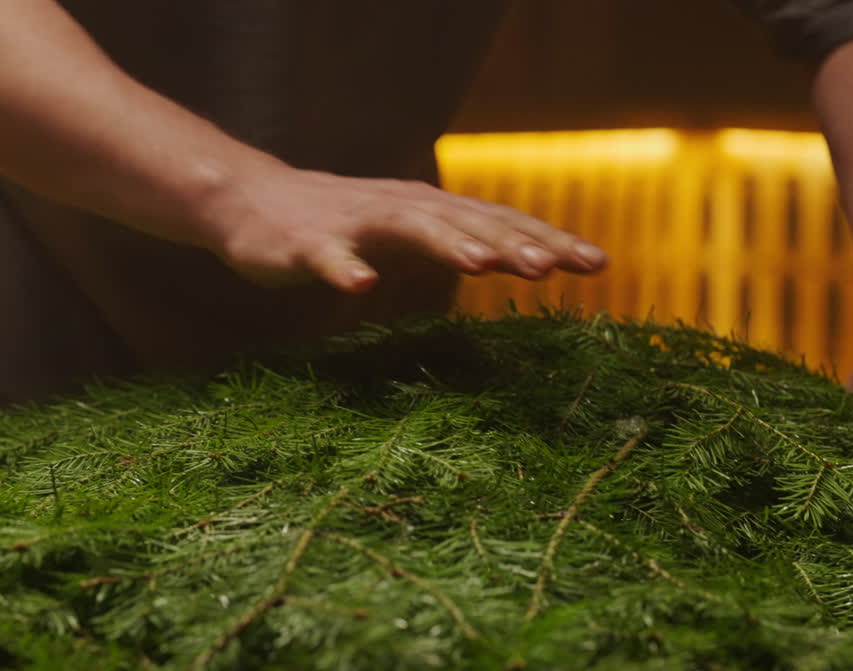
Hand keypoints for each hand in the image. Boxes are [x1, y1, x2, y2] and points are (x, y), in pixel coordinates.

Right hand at [202, 165, 607, 292]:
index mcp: (433, 212)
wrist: (254, 201)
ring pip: (408, 229)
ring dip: (446, 244)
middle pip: (467, 222)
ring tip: (483, 265)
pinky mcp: (307, 243)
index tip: (598, 264)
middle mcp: (404, 208)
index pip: (501, 223)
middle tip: (557, 267)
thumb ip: (460, 245)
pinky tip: (358, 286)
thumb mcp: (413, 235)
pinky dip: (343, 268)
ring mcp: (356, 223)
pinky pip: (326, 257)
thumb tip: (526, 260)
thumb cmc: (345, 226)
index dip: (549, 240)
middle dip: (513, 243)